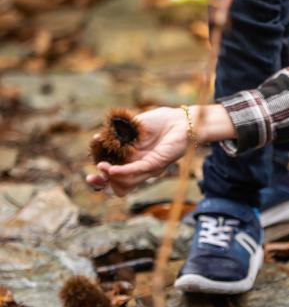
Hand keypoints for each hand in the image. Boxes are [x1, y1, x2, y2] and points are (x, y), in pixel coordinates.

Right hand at [86, 105, 236, 195]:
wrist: (182, 120)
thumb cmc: (160, 122)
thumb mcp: (132, 127)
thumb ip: (116, 134)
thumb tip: (97, 139)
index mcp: (133, 161)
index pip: (115, 178)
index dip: (101, 180)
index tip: (89, 176)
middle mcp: (141, 168)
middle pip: (120, 186)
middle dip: (103, 184)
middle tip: (93, 178)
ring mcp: (149, 167)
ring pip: (127, 182)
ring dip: (112, 176)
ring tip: (102, 167)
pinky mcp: (157, 162)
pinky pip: (138, 170)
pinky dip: (124, 172)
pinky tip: (112, 169)